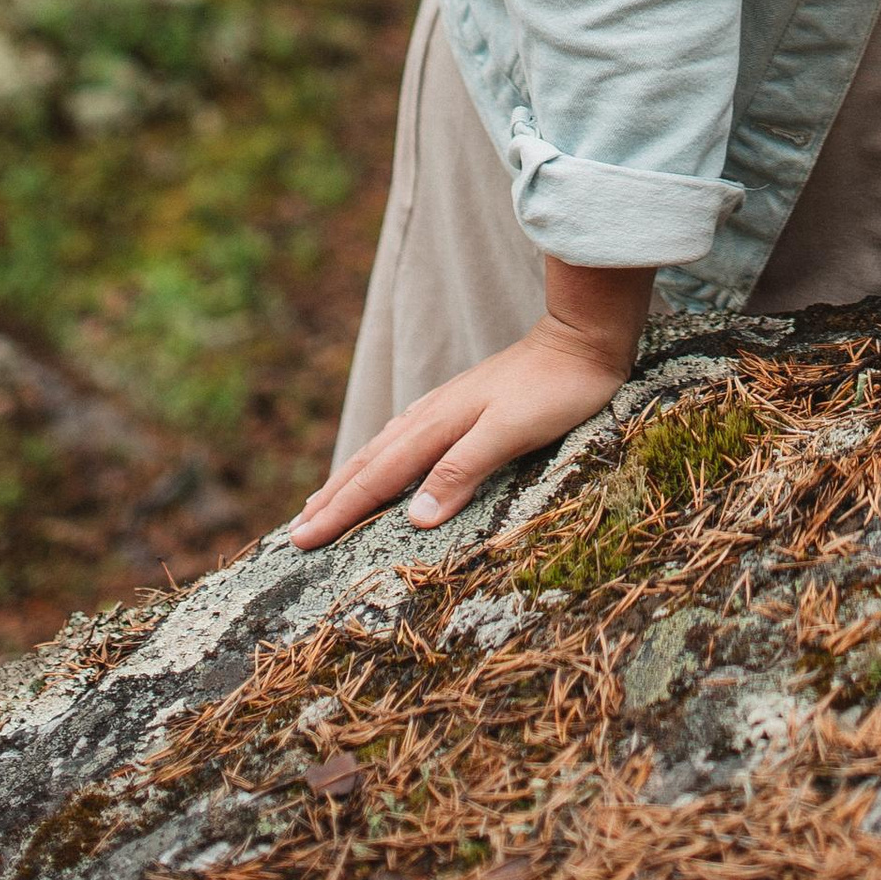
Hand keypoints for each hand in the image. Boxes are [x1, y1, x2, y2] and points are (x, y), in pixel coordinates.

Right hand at [292, 265, 652, 550]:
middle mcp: (434, 413)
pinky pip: (405, 435)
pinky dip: (381, 455)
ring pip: (384, 446)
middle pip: (371, 461)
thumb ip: (463, 470)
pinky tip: (383, 456)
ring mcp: (447, 405)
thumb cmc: (556, 390)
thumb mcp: (511, 432)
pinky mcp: (463, 403)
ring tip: (322, 500)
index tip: (301, 541)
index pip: (379, 477)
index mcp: (439, 425)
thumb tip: (415, 516)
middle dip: (332, 498)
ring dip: (351, 476)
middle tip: (296, 532)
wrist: (583, 338)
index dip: (340, 511)